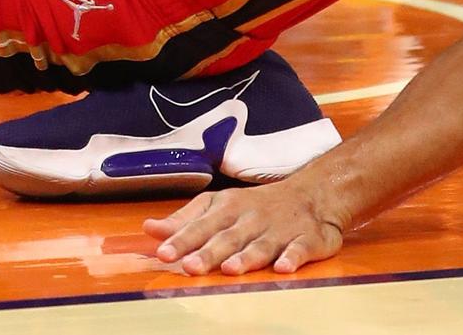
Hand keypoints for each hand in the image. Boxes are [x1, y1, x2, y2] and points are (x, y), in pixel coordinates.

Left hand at [144, 178, 345, 275]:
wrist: (311, 193)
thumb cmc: (255, 205)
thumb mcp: (217, 205)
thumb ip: (185, 220)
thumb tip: (150, 229)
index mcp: (228, 208)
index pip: (201, 225)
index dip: (182, 240)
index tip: (163, 253)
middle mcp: (251, 218)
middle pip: (228, 237)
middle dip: (209, 252)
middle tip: (189, 266)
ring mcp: (280, 229)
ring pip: (261, 244)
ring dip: (246, 257)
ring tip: (230, 269)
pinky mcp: (308, 239)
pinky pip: (300, 249)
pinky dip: (293, 257)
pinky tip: (283, 268)